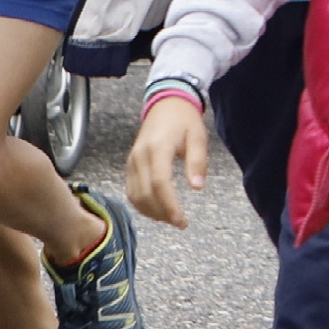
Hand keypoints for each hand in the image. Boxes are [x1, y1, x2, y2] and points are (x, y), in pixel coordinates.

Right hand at [126, 93, 211, 228]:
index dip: (169, 205)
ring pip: (135, 195)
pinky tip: (157, 210)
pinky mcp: (129, 165)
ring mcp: (131, 161)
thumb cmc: (184, 121)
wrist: (165, 105)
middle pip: (145, 193)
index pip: (160, 183)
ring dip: (151, 212)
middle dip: (162, 213)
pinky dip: (142, 204)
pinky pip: (131, 190)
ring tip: (171, 219)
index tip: (181, 220)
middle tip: (180, 223)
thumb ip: (197, 162)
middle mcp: (139, 157)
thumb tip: (197, 188)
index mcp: (157, 148)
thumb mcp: (198, 137)